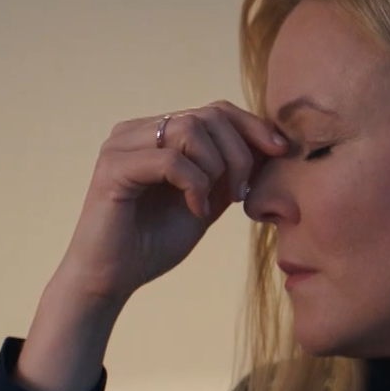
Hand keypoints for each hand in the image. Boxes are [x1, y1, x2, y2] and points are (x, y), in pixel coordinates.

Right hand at [55, 100, 287, 306]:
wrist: (109, 280)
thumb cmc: (152, 244)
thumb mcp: (205, 202)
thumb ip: (229, 174)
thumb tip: (271, 146)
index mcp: (156, 133)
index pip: (214, 109)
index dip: (252, 126)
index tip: (281, 152)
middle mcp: (136, 131)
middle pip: (208, 115)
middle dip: (238, 153)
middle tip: (238, 193)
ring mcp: (121, 145)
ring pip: (190, 129)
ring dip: (216, 168)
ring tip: (212, 203)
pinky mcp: (113, 167)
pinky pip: (170, 160)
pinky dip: (194, 185)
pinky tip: (195, 210)